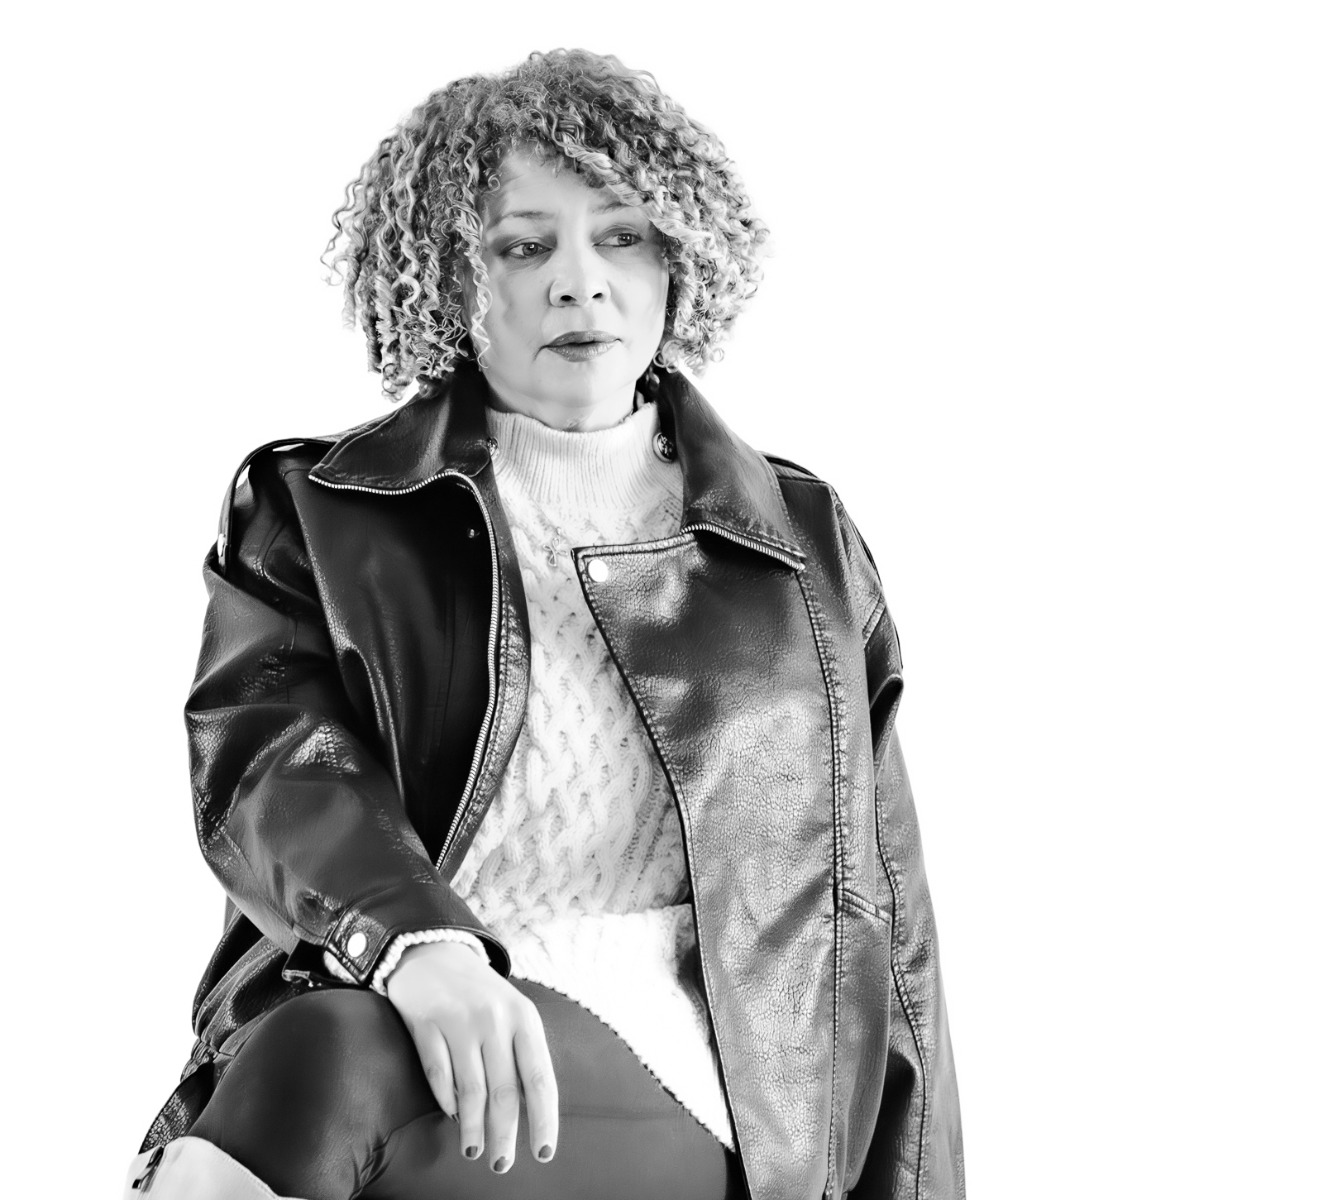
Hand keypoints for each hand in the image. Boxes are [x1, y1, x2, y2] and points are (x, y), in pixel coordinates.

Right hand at [385, 940, 558, 1172]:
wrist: (434, 953)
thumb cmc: (480, 994)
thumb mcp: (512, 1012)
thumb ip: (520, 1055)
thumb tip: (529, 1113)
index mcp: (524, 1017)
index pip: (539, 1077)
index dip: (543, 1119)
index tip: (543, 1152)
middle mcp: (495, 1019)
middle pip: (504, 1091)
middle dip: (505, 1134)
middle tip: (501, 1164)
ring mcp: (459, 1020)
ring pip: (470, 1089)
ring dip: (473, 1127)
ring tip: (475, 1150)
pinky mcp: (426, 1022)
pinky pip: (438, 1073)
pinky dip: (446, 1100)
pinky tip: (451, 1116)